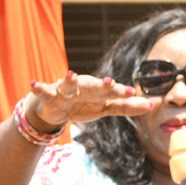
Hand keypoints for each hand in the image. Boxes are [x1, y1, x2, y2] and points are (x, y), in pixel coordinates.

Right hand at [26, 71, 151, 130]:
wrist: (55, 109)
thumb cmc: (83, 105)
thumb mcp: (105, 108)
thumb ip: (126, 107)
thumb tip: (151, 105)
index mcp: (97, 91)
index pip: (111, 93)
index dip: (120, 92)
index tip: (132, 92)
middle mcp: (82, 88)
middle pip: (93, 87)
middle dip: (101, 86)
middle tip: (110, 82)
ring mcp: (65, 91)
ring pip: (68, 86)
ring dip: (69, 81)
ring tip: (70, 74)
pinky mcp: (49, 96)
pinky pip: (43, 92)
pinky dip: (38, 88)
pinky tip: (33, 83)